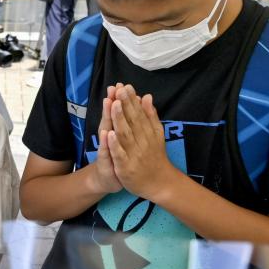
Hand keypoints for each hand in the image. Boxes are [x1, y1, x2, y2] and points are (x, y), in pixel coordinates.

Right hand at [87, 84, 122, 194]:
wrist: (108, 179)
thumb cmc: (118, 155)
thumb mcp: (123, 136)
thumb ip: (127, 118)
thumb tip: (133, 100)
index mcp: (114, 130)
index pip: (116, 112)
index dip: (118, 98)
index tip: (120, 84)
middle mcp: (107, 137)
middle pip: (109, 117)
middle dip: (112, 103)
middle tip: (113, 89)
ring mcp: (105, 148)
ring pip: (106, 130)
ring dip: (108, 117)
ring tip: (110, 103)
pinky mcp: (105, 161)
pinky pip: (105, 151)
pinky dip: (106, 142)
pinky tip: (107, 133)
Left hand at [107, 85, 179, 200]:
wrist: (160, 183)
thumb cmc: (154, 156)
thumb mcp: (155, 134)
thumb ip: (150, 116)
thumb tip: (147, 96)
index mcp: (148, 132)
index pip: (138, 113)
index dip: (132, 100)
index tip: (126, 86)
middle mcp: (142, 141)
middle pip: (133, 121)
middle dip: (126, 105)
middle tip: (119, 88)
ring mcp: (134, 154)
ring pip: (126, 134)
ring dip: (120, 119)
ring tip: (115, 104)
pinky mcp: (126, 167)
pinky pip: (120, 154)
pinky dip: (115, 144)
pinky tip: (109, 133)